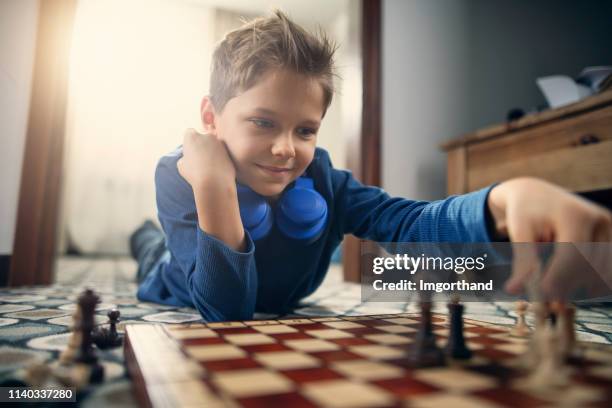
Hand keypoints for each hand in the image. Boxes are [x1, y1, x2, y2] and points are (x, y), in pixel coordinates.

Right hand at [177, 128, 235, 189]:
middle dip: (202, 145)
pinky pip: (222, 152)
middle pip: (203, 138)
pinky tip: (218, 169)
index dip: (189, 142)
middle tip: (200, 159)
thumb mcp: (181, 165)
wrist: (215, 182)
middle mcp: (206, 136)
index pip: (189, 133)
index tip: (189, 152)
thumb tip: (188, 157)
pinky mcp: (229, 151)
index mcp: (192, 137)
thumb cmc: (195, 174)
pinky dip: (221, 158)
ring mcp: (219, 142)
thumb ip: (185, 157)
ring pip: (214, 145)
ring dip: (212, 151)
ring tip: (209, 167)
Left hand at [487, 177, 611, 298]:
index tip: (542, 294)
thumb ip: (522, 261)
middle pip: (588, 264)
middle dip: (569, 284)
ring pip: (601, 267)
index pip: (572, 256)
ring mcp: (608, 225)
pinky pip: (606, 263)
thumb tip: (513, 290)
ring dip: (582, 284)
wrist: (535, 193)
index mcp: (574, 215)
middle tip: (550, 301)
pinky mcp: (610, 232)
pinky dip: (592, 277)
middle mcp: (598, 218)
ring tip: (559, 294)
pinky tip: (576, 285)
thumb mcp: (520, 232)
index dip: (558, 278)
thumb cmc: (524, 212)